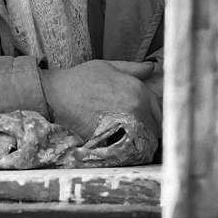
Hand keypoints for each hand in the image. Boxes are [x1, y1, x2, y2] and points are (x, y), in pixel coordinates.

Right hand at [39, 59, 162, 140]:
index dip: (156, 115)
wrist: (56, 97)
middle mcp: (137, 109)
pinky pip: (132, 151)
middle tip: (138, 129)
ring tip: (130, 138)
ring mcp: (127, 127)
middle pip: (158, 128)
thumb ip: (132, 68)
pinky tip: (121, 145)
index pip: (161, 109)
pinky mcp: (116, 142)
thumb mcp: (106, 67)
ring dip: (143, 141)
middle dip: (152, 129)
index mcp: (138, 90)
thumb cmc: (80, 80)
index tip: (149, 118)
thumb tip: (152, 68)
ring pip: (147, 141)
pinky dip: (130, 150)